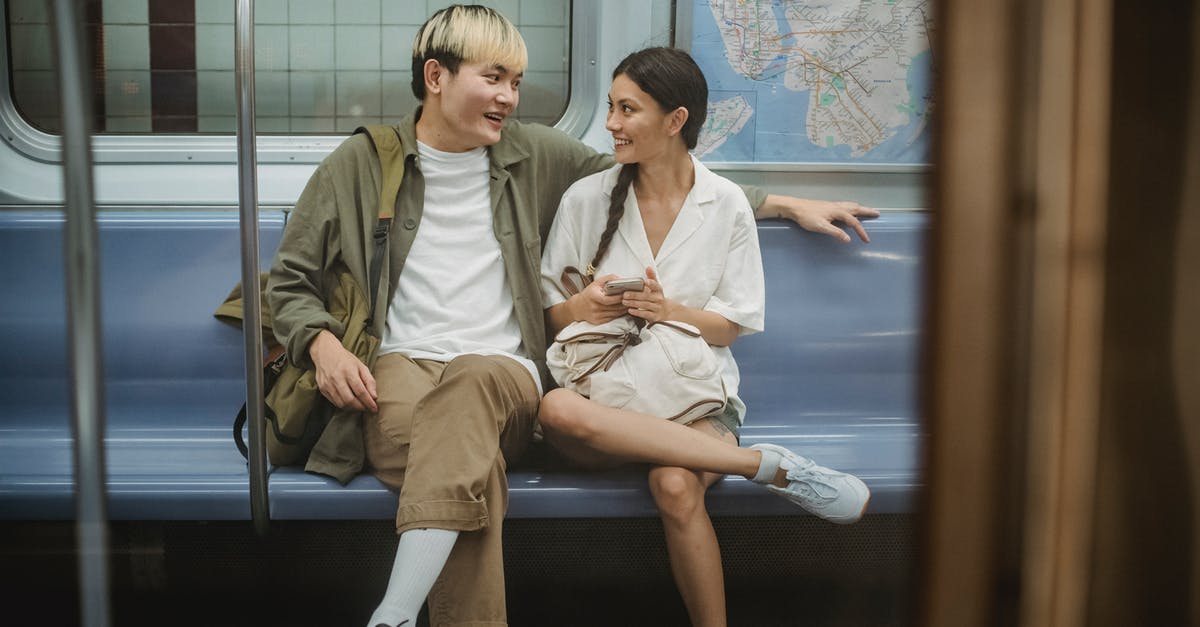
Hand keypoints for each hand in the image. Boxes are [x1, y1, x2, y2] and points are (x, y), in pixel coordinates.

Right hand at [308, 330, 377, 411]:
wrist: (325, 352)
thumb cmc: (346, 359)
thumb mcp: (361, 366)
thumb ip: (369, 381)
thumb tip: (374, 396)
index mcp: (349, 371)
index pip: (360, 392)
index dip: (368, 402)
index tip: (374, 408)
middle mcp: (337, 379)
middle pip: (350, 400)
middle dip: (361, 407)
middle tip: (367, 408)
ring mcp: (328, 384)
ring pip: (341, 404)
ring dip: (352, 408)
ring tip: (359, 406)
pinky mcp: (322, 388)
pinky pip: (334, 402)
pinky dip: (343, 405)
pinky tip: (349, 403)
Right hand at [569, 273, 627, 323]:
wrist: (578, 307)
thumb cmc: (589, 294)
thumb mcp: (596, 283)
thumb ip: (609, 279)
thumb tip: (621, 279)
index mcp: (592, 296)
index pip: (608, 300)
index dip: (618, 298)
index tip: (625, 294)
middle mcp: (594, 307)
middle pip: (613, 307)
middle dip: (624, 303)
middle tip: (631, 299)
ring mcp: (596, 315)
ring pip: (615, 314)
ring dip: (624, 309)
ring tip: (630, 304)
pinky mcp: (598, 321)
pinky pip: (612, 318)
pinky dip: (619, 314)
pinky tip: (623, 309)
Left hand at [623, 267, 676, 323]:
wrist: (666, 311)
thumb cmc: (657, 297)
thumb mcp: (656, 287)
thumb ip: (651, 277)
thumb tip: (648, 267)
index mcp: (659, 290)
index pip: (656, 285)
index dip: (651, 283)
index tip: (646, 282)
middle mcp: (659, 299)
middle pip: (647, 296)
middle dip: (635, 295)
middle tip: (624, 294)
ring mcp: (658, 308)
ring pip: (645, 305)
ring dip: (634, 303)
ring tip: (624, 301)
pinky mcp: (655, 317)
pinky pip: (646, 314)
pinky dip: (637, 312)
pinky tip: (630, 310)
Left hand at [760, 194, 878, 242]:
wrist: (795, 207)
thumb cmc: (807, 217)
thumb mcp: (821, 227)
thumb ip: (835, 233)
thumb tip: (848, 239)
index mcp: (838, 212)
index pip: (854, 222)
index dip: (861, 231)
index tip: (866, 240)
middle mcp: (837, 206)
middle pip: (856, 209)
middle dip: (867, 211)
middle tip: (877, 213)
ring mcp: (832, 205)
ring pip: (850, 206)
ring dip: (860, 208)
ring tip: (866, 209)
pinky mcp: (827, 206)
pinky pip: (844, 205)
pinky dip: (851, 207)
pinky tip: (848, 209)